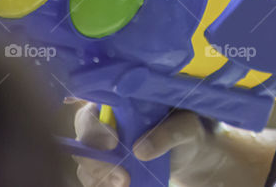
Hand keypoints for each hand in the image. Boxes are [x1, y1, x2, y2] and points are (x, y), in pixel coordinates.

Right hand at [71, 99, 275, 186]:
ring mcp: (103, 144)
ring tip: (125, 184)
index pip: (94, 104)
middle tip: (122, 176)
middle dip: (97, 158)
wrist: (191, 154)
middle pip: (84, 136)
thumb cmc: (188, 130)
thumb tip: (141, 150)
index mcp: (123, 98)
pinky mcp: (106, 165)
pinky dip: (101, 184)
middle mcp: (106, 119)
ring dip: (99, 176)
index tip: (112, 142)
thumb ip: (168, 132)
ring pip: (85, 160)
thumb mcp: (187, 127)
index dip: (95, 124)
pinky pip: (92, 176)